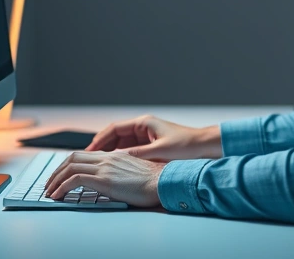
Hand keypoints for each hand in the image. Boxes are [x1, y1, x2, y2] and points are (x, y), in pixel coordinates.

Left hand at [42, 151, 164, 206]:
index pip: (83, 155)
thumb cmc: (153, 181)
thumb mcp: (133, 172)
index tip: (60, 176)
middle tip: (50, 183)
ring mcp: (104, 168)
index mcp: (113, 156)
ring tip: (49, 191)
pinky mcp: (104, 180)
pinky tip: (57, 196)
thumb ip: (119, 171)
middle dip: (57, 171)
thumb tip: (111, 180)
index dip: (68, 164)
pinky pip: (75, 180)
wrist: (163, 182)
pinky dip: (62, 187)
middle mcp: (106, 158)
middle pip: (72, 158)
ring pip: (70, 167)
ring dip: (55, 179)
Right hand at [85, 114, 221, 160]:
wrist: (206, 147)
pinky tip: (115, 168)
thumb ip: (136, 155)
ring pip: (122, 144)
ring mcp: (147, 137)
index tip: (87, 151)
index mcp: (144, 124)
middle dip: (101, 147)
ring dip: (110, 154)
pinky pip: (131, 151)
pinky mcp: (152, 146)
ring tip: (97, 166)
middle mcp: (143, 128)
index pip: (114, 129)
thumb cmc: (186, 147)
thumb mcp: (159, 152)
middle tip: (87, 160)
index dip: (99, 140)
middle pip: (115, 136)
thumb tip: (115, 160)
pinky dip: (121, 158)